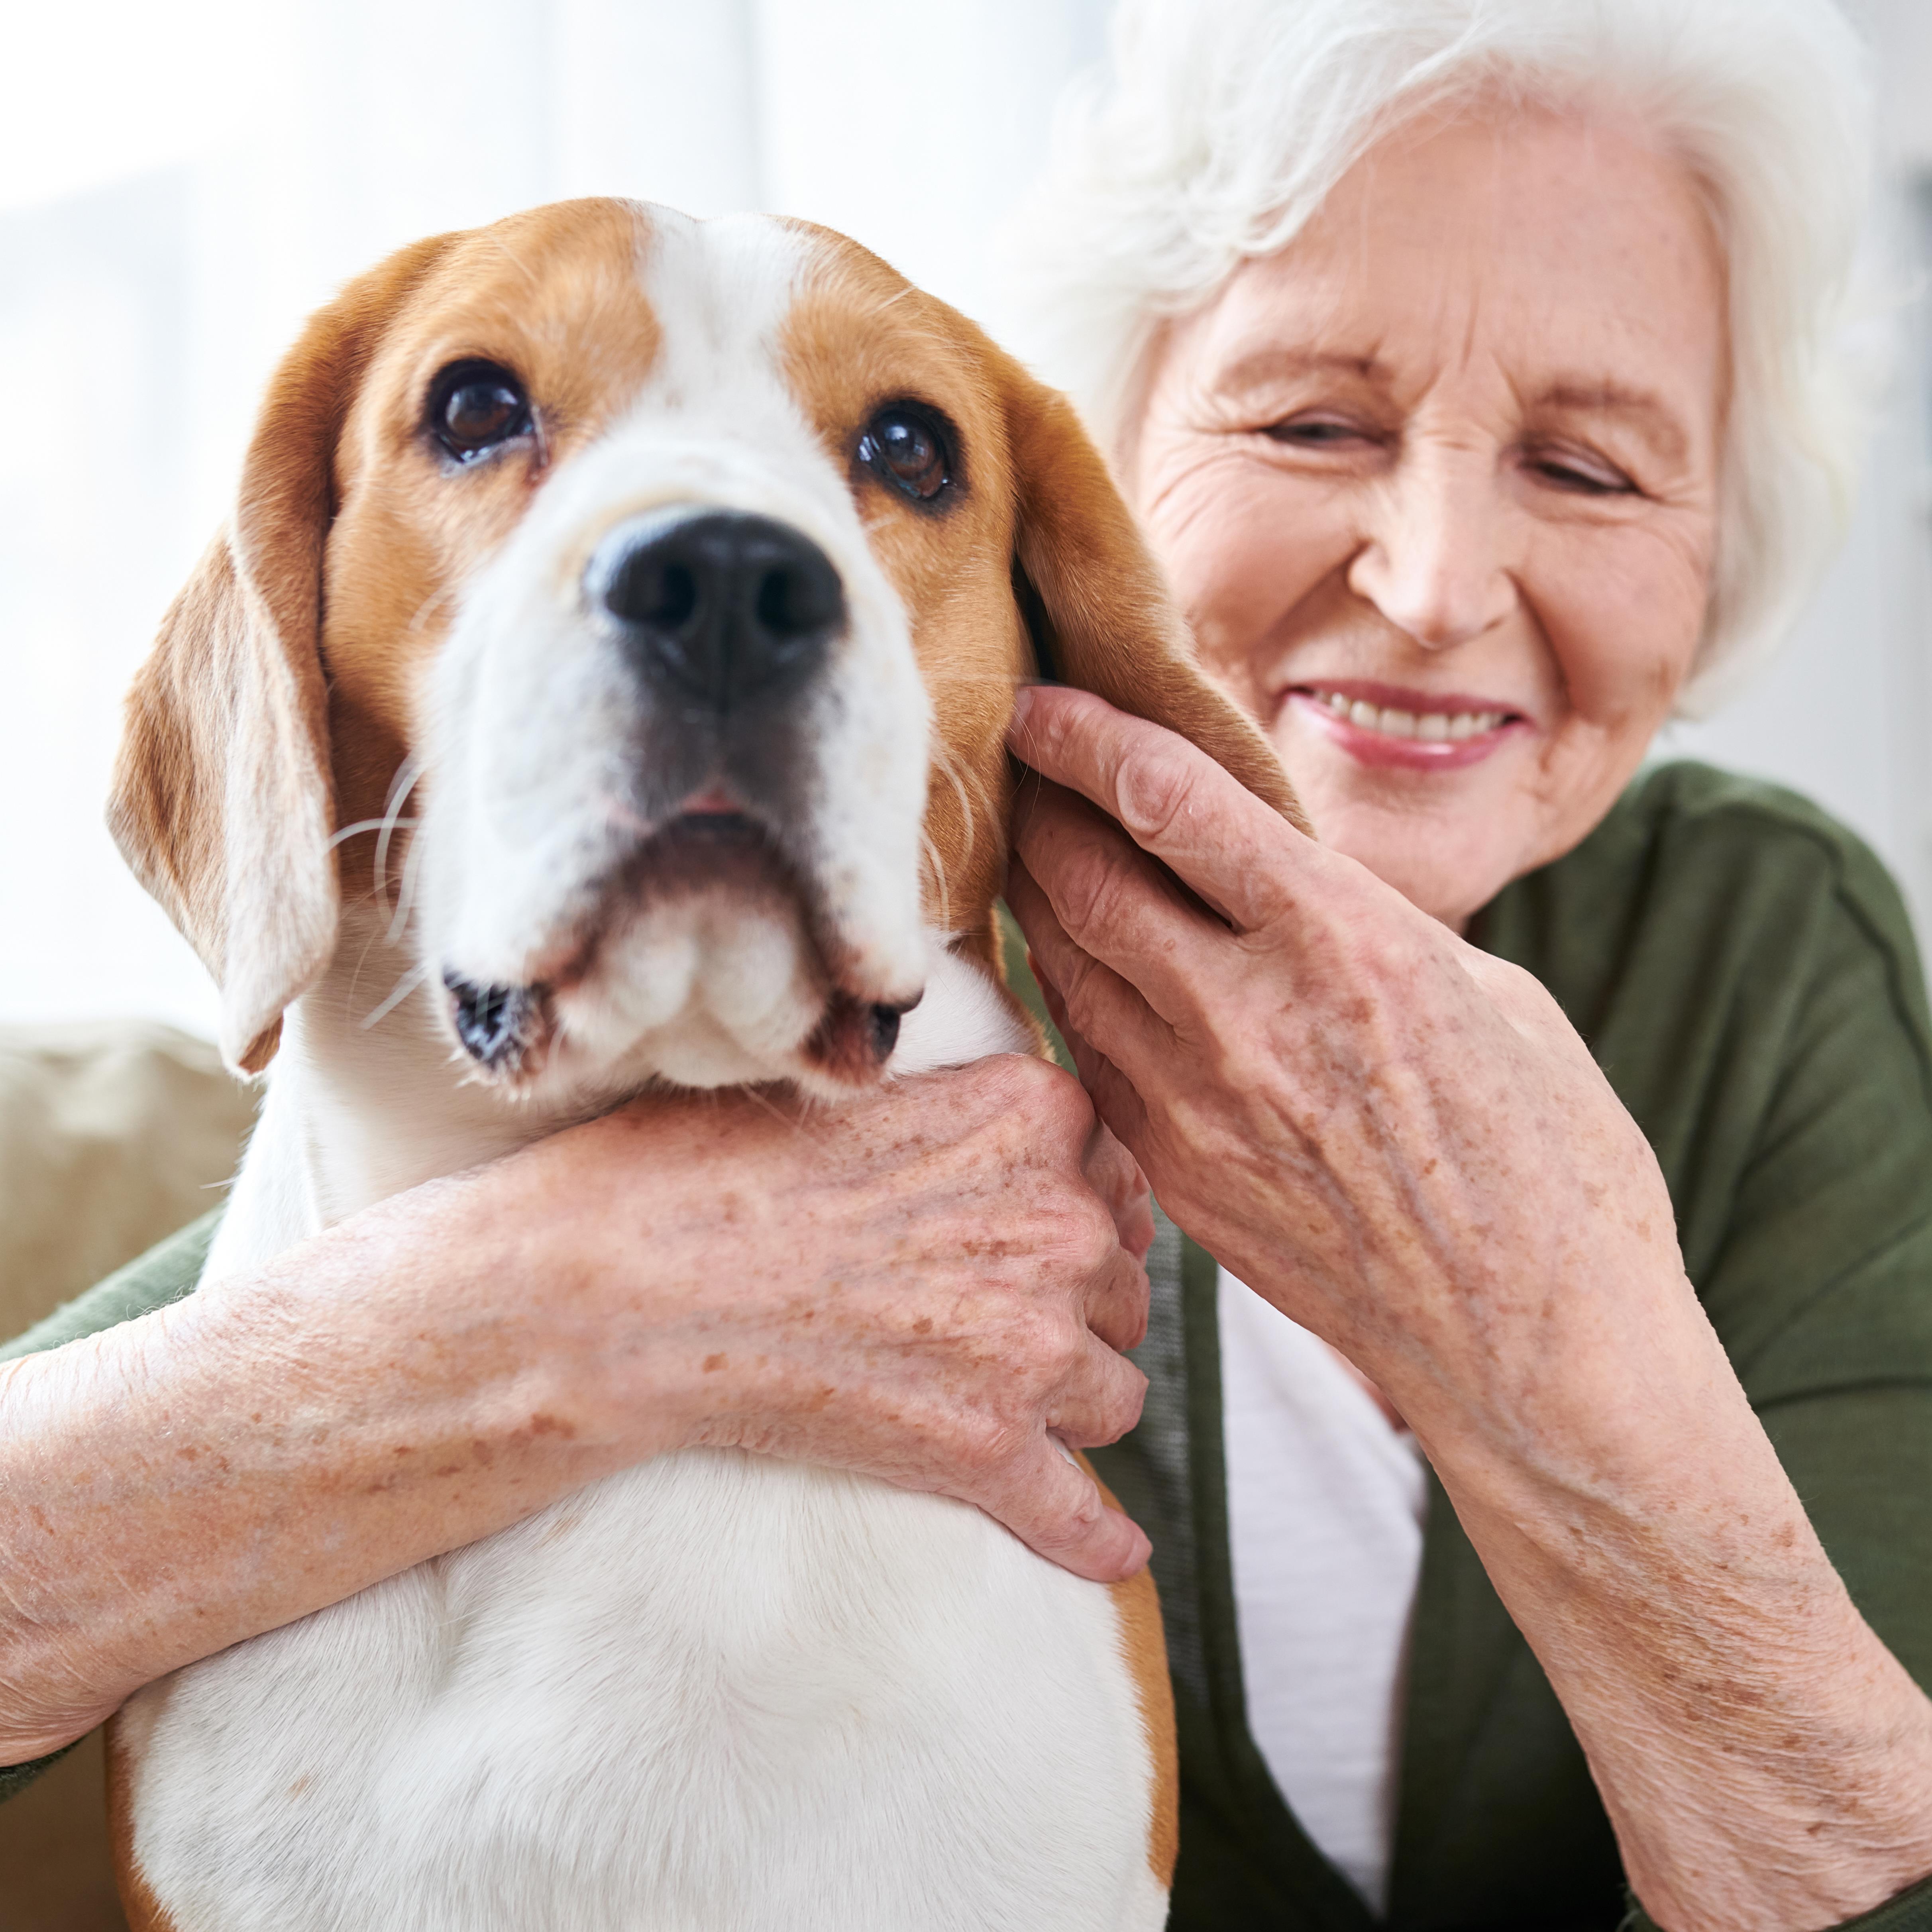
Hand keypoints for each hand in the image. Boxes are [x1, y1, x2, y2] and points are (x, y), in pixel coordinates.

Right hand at [519, 1054, 1155, 1581]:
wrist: (631, 1280)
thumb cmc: (711, 1167)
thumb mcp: (864, 1087)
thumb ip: (962, 1107)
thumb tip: (1002, 1141)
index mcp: (1032, 1116)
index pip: (1111, 1174)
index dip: (1078, 1209)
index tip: (1043, 1232)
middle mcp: (1056, 1224)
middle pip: (1117, 1284)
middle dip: (1074, 1305)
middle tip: (993, 1317)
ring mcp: (1030, 1344)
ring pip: (1113, 1391)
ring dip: (1074, 1402)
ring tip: (1009, 1403)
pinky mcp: (983, 1448)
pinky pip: (1076, 1510)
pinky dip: (1098, 1538)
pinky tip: (1117, 1555)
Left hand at [1004, 682, 1931, 1930]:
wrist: (1534, 1344)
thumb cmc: (1549, 1162)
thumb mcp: (1487, 996)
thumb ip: (1367, 932)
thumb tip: (1292, 893)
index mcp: (1343, 941)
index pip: (1171, 803)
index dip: (1091, 738)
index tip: (1047, 705)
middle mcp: (1249, 1015)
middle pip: (1087, 882)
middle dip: (1040, 813)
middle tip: (1021, 774)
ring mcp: (1197, 1106)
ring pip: (1067, 970)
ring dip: (1037, 902)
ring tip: (1029, 856)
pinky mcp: (1175, 1178)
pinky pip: (1092, 1060)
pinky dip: (1071, 1001)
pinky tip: (1071, 972)